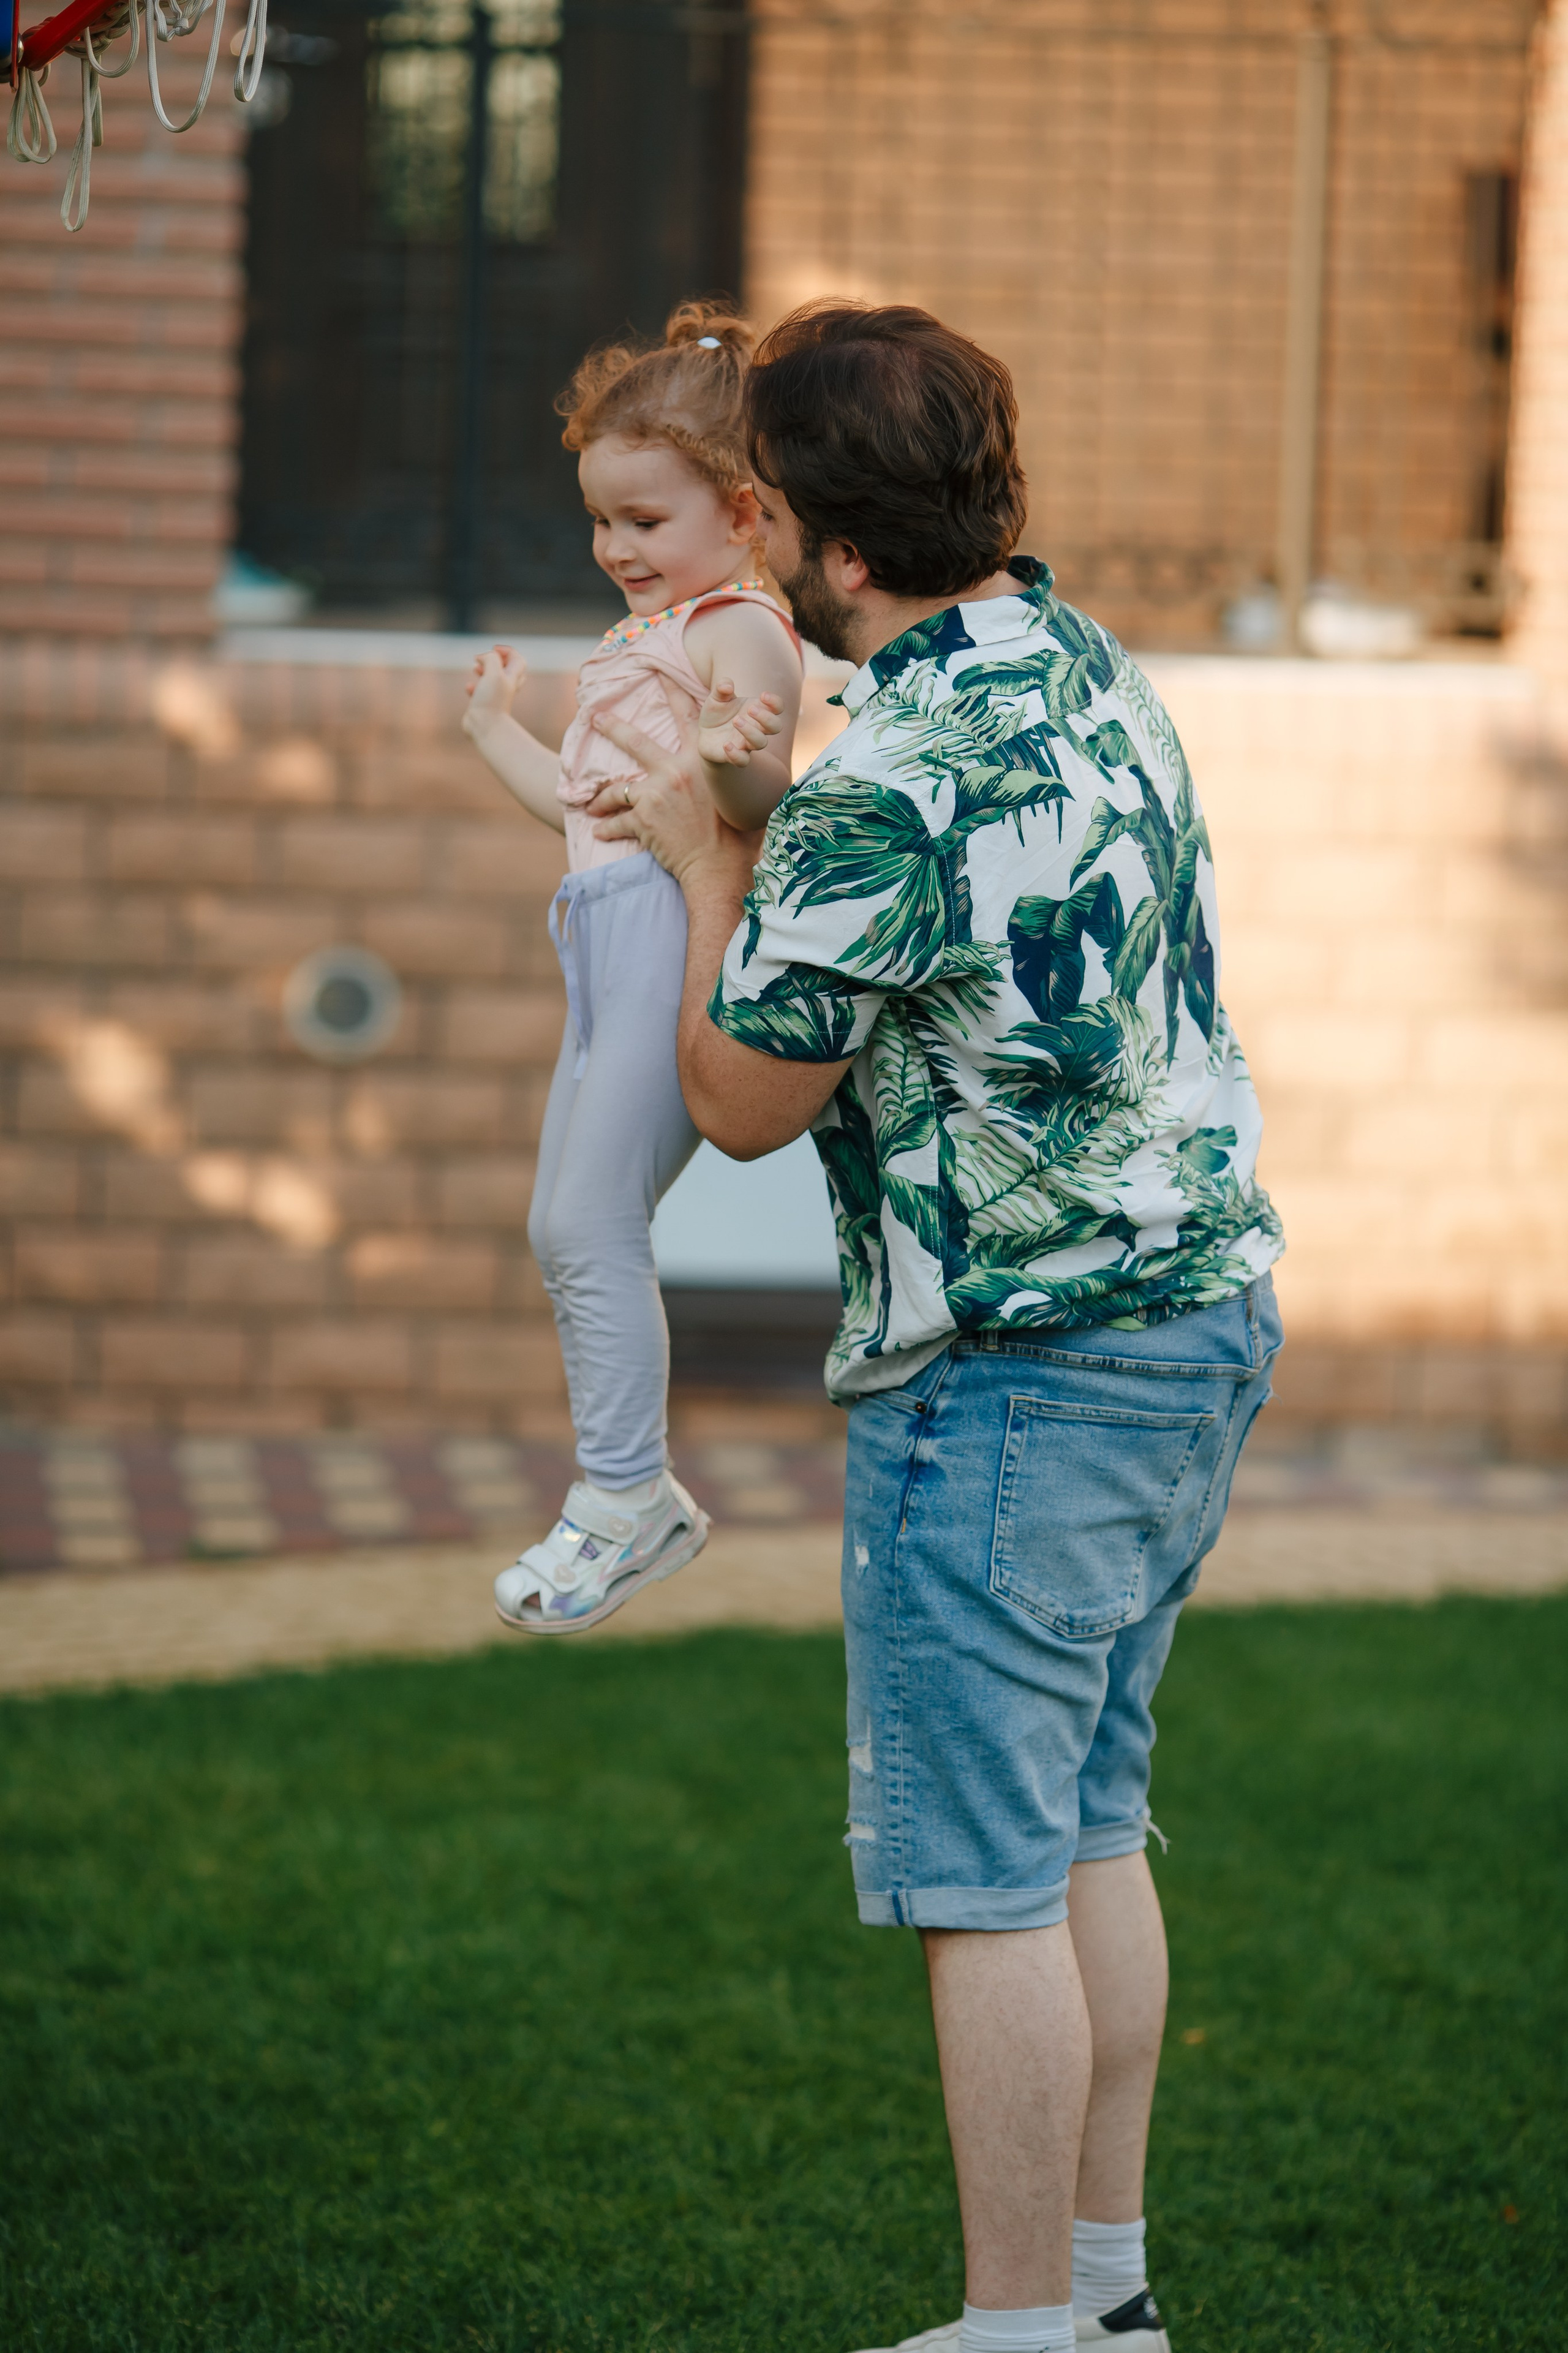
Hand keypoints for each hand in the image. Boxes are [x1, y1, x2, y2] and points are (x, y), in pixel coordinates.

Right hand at [463, 645, 525, 743]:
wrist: (485, 727)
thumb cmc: (491, 701)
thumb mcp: (493, 673)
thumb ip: (491, 659)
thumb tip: (482, 657)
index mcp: (511, 678)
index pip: (517, 660)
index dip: (507, 651)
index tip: (492, 650)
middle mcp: (505, 687)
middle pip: (508, 669)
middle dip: (496, 660)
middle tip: (486, 658)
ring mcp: (495, 697)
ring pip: (493, 680)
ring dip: (484, 671)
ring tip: (475, 668)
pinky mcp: (483, 705)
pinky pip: (480, 693)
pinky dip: (474, 687)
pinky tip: (468, 687)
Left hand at [590, 705, 761, 890]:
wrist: (719, 867)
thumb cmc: (738, 835)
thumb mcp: (738, 793)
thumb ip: (730, 772)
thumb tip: (740, 758)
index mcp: (702, 760)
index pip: (687, 716)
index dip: (673, 691)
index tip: (658, 672)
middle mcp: (676, 770)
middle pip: (636, 742)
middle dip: (612, 727)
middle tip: (595, 717)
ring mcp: (656, 793)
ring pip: (617, 788)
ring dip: (600, 797)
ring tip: (589, 803)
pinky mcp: (642, 819)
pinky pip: (617, 821)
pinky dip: (607, 829)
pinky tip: (598, 833)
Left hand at [696, 679, 785, 768]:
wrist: (704, 735)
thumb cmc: (717, 714)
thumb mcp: (716, 697)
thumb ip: (721, 688)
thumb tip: (727, 686)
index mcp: (757, 711)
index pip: (778, 707)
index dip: (775, 702)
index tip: (763, 695)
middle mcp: (756, 728)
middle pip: (776, 727)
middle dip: (766, 718)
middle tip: (750, 709)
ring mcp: (747, 743)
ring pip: (761, 743)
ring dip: (750, 732)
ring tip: (735, 721)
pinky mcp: (734, 756)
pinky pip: (743, 761)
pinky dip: (736, 754)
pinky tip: (726, 744)